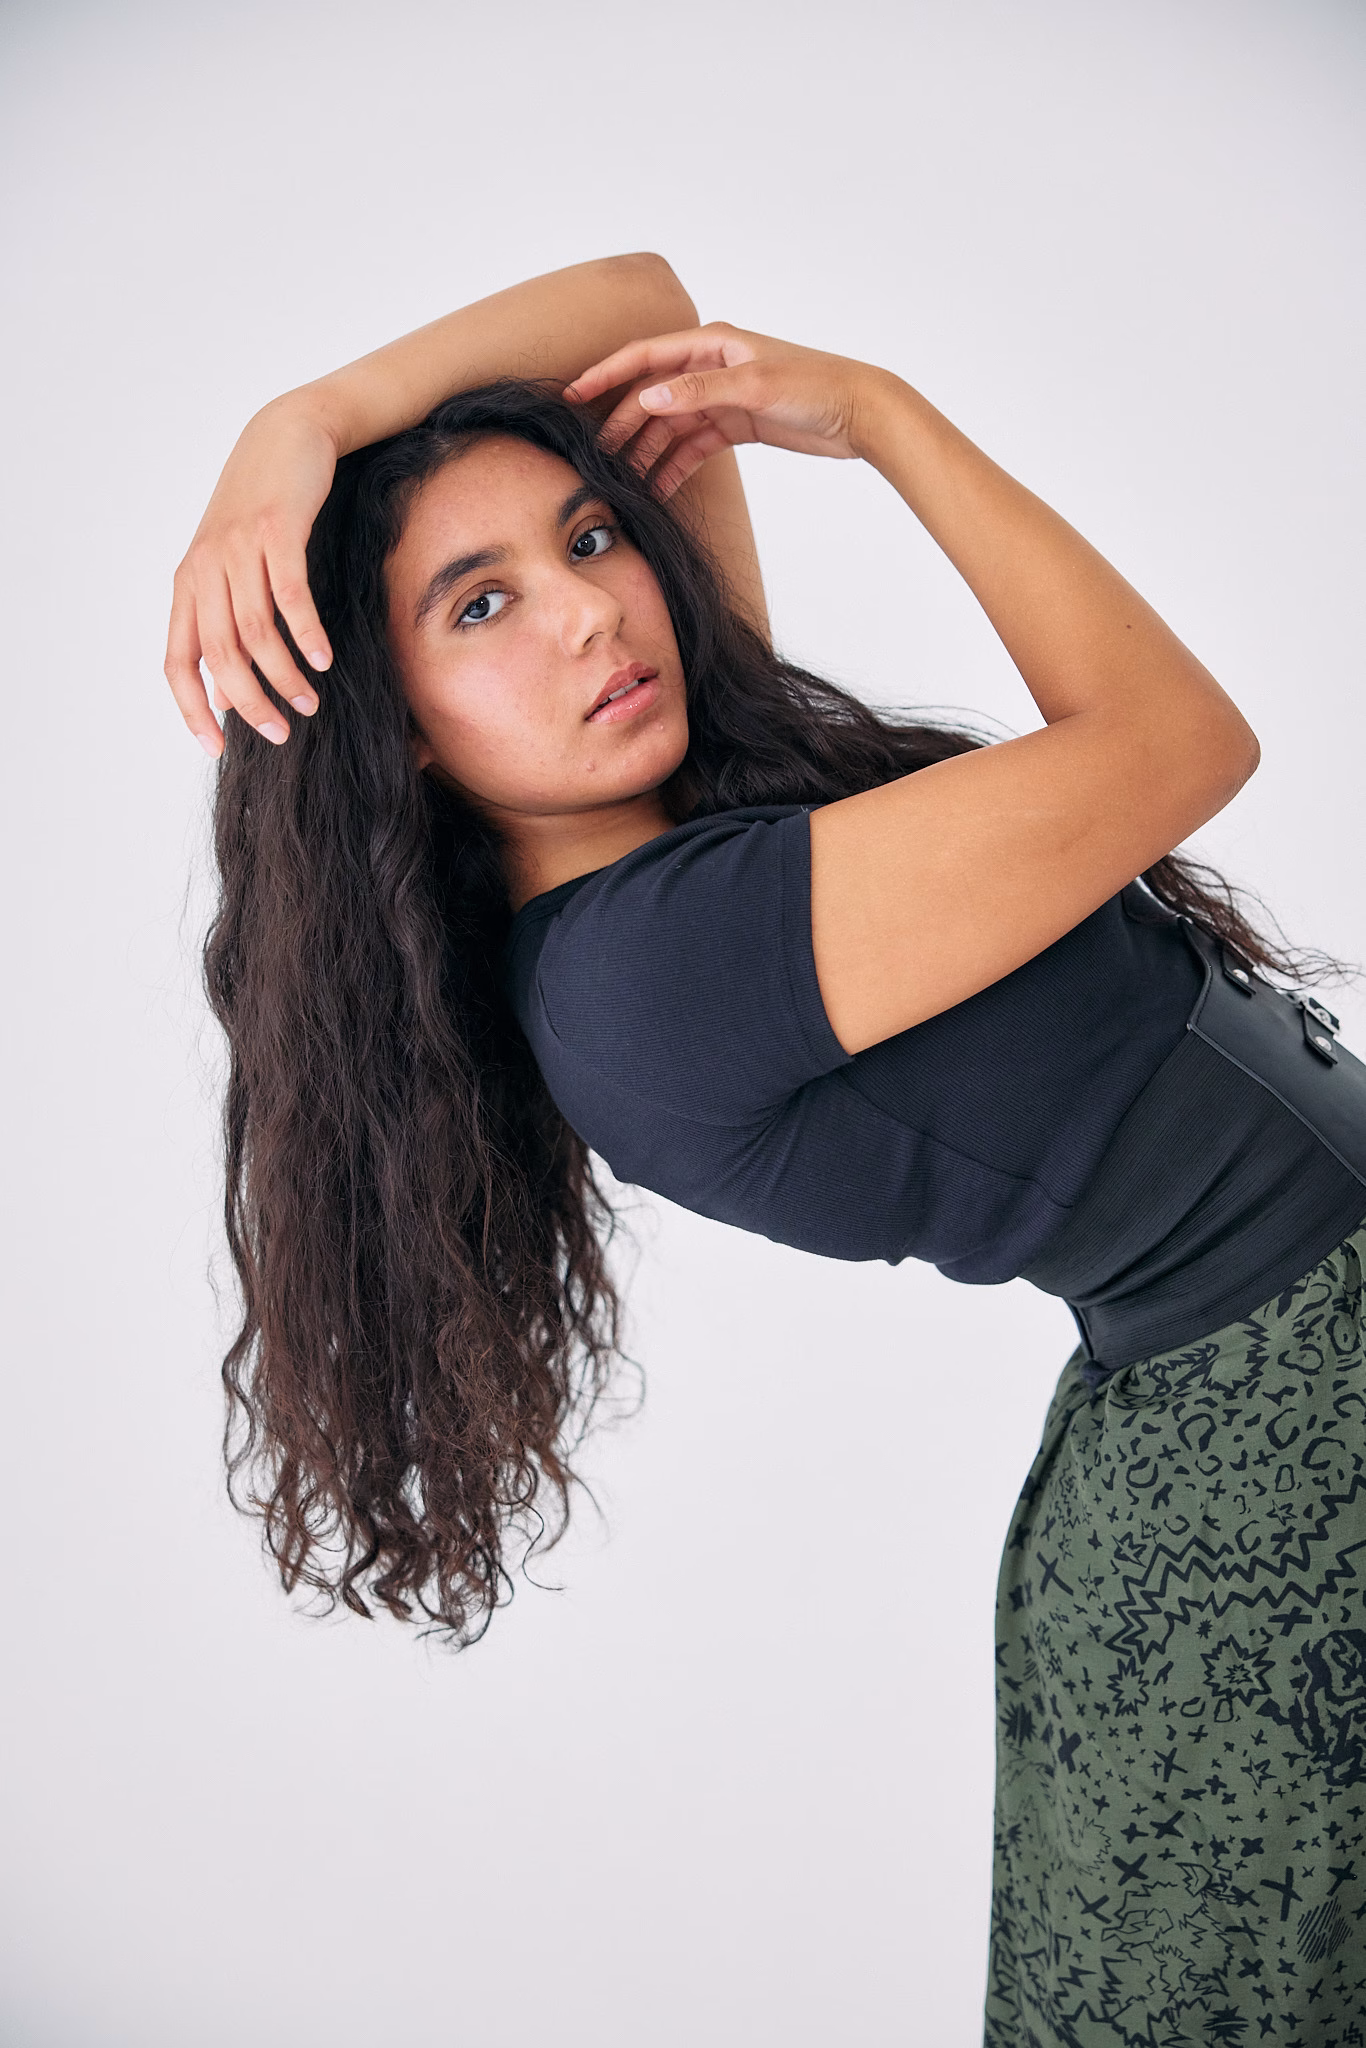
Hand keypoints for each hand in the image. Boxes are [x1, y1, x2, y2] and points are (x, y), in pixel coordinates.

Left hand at [164, 400, 338, 755]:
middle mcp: (205, 569)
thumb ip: (225, 623)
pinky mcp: (276, 531)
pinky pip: (290, 596)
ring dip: (283, 675)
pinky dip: (306, 633)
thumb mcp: (232, 567)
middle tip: (280, 733)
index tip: (217, 749)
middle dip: (249, 702)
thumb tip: (224, 690)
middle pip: (219, 655)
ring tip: (309, 702)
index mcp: (189, 585)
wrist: (286, 437)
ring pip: (255, 631)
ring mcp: (239, 549)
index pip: (177, 662)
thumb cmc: (263, 510)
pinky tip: (323, 660)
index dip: (192, 709)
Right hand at [566, 322, 875, 498]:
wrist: (860, 413)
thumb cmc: (815, 386)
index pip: (645, 357)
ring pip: (671, 426)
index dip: (607, 376)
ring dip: (648, 452)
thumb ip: (700, 392)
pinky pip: (694, 446)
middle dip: (624, 426)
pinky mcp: (736, 425)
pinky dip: (675, 466)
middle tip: (598, 458)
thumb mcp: (755, 386)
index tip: (573, 397)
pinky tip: (659, 488)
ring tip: (625, 482)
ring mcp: (723, 397)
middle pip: (653, 396)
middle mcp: (712, 366)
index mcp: (712, 344)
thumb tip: (649, 399)